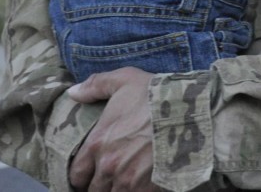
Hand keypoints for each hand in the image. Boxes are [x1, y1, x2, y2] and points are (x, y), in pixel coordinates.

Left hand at [68, 68, 158, 191]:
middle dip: (98, 184)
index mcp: (97, 142)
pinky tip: (139, 184)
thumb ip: (96, 85)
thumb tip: (73, 93)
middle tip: (107, 176)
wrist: (187, 112)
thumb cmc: (154, 95)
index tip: (88, 171)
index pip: (76, 174)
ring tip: (123, 180)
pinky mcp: (146, 190)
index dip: (81, 174)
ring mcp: (127, 181)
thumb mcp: (124, 79)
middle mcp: (108, 166)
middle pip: (93, 190)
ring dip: (115, 189)